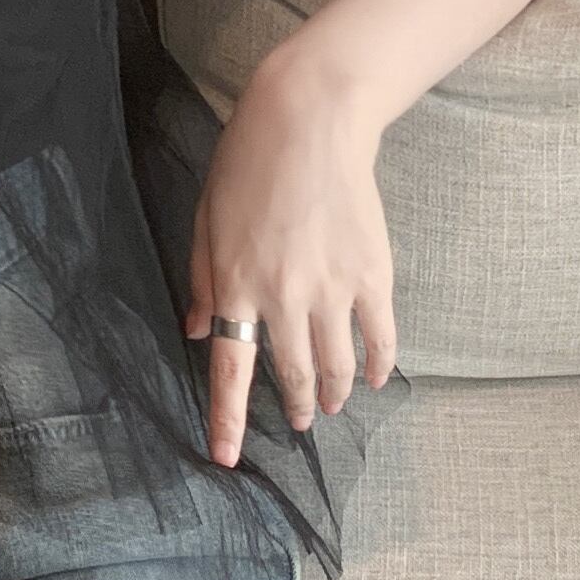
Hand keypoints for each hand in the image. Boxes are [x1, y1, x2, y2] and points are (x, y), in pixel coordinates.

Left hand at [184, 56, 398, 466]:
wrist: (310, 122)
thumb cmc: (248, 164)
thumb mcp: (206, 221)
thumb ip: (204, 282)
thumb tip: (199, 332)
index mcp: (236, 286)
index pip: (231, 371)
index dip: (228, 420)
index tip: (227, 458)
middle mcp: (284, 298)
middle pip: (293, 375)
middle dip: (296, 409)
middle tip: (299, 424)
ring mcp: (333, 289)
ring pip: (338, 365)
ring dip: (336, 394)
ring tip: (334, 406)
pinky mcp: (373, 275)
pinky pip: (380, 336)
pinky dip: (379, 364)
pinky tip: (375, 378)